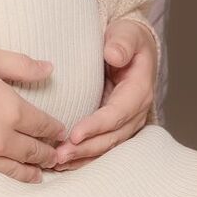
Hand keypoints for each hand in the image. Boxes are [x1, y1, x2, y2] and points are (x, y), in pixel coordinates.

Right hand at [0, 45, 67, 182]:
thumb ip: (21, 65)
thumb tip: (50, 68)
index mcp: (10, 108)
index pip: (44, 125)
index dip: (56, 130)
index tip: (62, 132)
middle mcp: (0, 137)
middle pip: (34, 151)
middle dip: (50, 154)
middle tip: (59, 156)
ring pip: (16, 169)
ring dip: (33, 171)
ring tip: (42, 173)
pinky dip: (9, 178)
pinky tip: (12, 178)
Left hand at [52, 17, 157, 168]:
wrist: (131, 46)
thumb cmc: (127, 39)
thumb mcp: (127, 34)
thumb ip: (122, 43)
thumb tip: (114, 55)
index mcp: (139, 90)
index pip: (117, 113)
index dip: (97, 126)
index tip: (74, 134)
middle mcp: (135, 111)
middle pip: (111, 137)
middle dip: (86, 148)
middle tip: (59, 155)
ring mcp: (126, 122)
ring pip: (106, 146)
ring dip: (83, 157)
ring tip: (57, 162)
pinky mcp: (115, 126)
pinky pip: (101, 145)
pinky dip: (84, 156)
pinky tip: (64, 163)